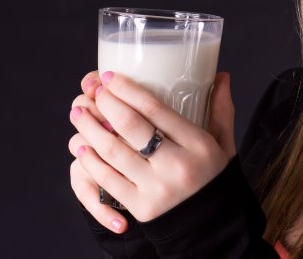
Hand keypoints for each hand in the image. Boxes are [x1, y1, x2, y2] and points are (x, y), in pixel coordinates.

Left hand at [69, 70, 235, 228]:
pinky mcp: (141, 207)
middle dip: (106, 104)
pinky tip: (83, 146)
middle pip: (131, 126)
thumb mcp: (223, 144)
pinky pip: (108, 179)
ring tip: (79, 114)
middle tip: (95, 92)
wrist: (213, 226)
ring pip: (113, 151)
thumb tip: (222, 75)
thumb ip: (220, 110)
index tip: (110, 77)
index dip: (127, 90)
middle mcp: (177, 165)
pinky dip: (92, 161)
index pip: (156, 109)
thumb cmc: (215, 178)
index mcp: (198, 145)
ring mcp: (156, 188)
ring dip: (90, 129)